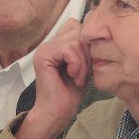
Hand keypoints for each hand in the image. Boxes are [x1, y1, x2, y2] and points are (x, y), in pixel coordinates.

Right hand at [15, 19, 89, 138]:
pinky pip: (68, 49)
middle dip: (87, 54)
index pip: (77, 26)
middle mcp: (49, 43)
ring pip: (75, 41)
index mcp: (57, 43)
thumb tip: (95, 33)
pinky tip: (72, 77)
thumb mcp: (84, 64)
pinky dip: (76, 64)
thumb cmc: (71, 91)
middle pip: (79, 32)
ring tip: (77, 77)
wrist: (58, 111)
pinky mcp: (43, 55)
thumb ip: (85, 47)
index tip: (86, 65)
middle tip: (82, 73)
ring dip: (82, 62)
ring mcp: (44, 48)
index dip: (87, 44)